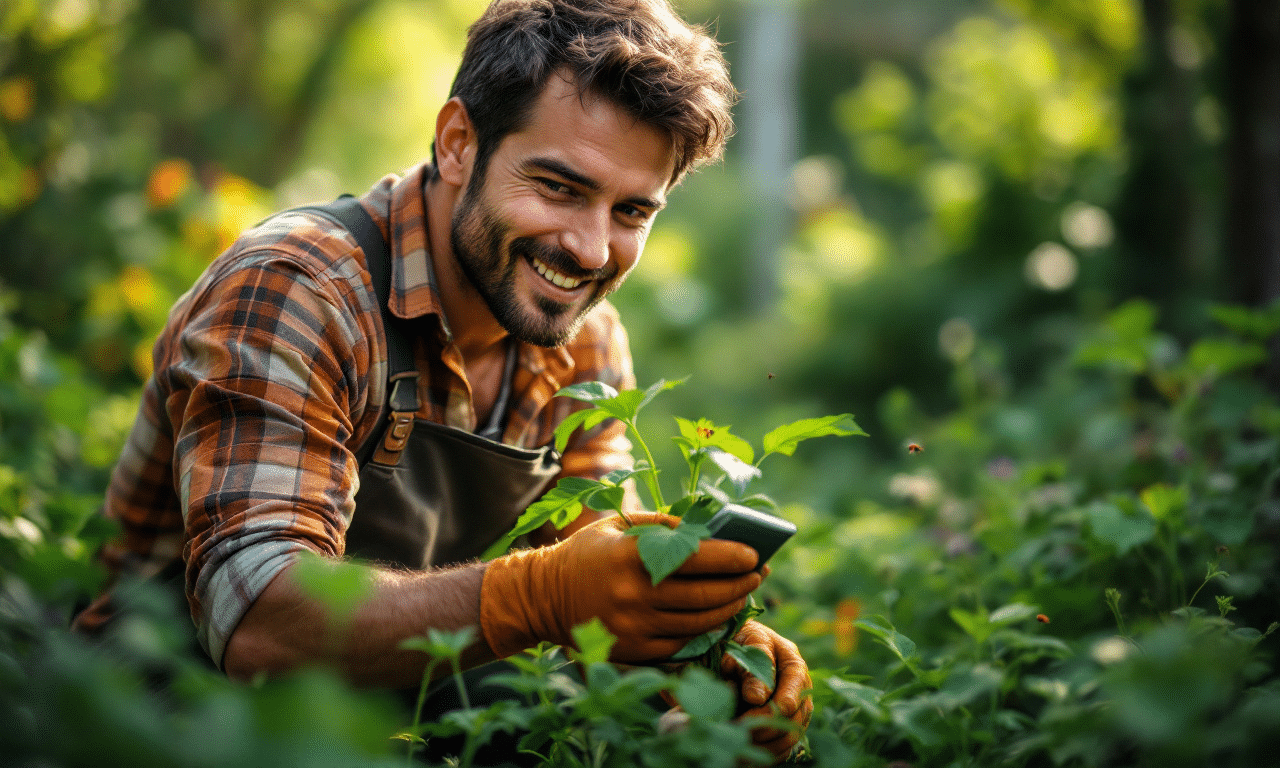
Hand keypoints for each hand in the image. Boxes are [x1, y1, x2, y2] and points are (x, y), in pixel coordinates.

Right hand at [480, 512, 762, 662]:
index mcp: (631, 557)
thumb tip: (713, 531)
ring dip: (729, 609)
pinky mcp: (633, 652)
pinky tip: (717, 617)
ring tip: (743, 594)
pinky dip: (705, 631)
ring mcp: (634, 628)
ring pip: (699, 623)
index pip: (697, 558)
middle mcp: (634, 595)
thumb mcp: (619, 526)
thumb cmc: (589, 554)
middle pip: (704, 595)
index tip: (754, 555)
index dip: (732, 558)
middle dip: (740, 585)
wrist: (543, 597)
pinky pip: (682, 644)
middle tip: (758, 575)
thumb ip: (664, 525)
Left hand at [723, 620, 812, 762]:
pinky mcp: (784, 728)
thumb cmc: (737, 642)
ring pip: (790, 737)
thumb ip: (751, 668)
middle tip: (739, 731)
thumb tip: (757, 698)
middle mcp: (799, 690)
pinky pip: (783, 749)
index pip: (794, 686)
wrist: (729, 650)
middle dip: (767, 727)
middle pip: (794, 716)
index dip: (780, 703)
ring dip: (765, 745)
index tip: (762, 712)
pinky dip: (766, 755)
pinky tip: (745, 756)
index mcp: (792, 663)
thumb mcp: (743, 646)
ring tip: (737, 745)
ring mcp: (795, 711)